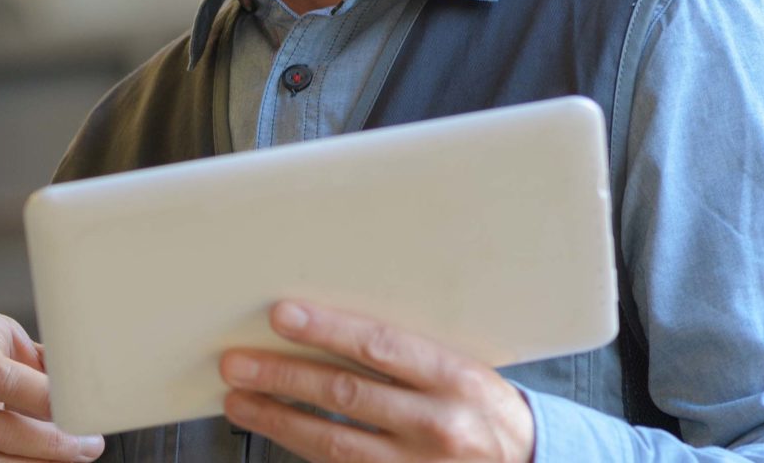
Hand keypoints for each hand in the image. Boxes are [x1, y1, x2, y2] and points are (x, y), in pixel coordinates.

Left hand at [220, 301, 533, 462]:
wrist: (526, 461)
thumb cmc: (480, 404)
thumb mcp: (460, 367)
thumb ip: (404, 351)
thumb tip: (327, 325)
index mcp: (455, 377)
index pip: (380, 346)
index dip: (327, 329)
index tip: (280, 316)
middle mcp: (438, 423)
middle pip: (347, 394)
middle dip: (283, 377)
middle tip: (236, 363)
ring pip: (335, 443)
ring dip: (278, 420)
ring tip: (239, 400)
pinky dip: (304, 451)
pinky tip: (275, 431)